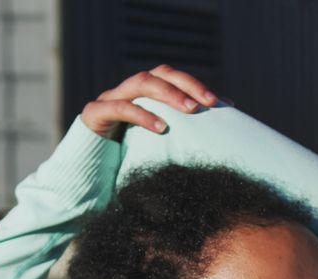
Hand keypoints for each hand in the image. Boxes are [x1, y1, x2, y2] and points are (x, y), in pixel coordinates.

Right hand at [81, 64, 217, 139]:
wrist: (90, 165)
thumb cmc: (130, 148)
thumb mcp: (160, 135)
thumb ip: (184, 123)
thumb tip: (227, 111)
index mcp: (145, 91)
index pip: (173, 77)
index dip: (195, 85)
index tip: (220, 102)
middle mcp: (128, 89)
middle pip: (158, 74)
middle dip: (185, 86)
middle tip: (206, 104)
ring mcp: (110, 98)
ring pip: (140, 83)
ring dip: (167, 94)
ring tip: (189, 110)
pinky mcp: (95, 112)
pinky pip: (120, 107)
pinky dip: (142, 115)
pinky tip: (161, 128)